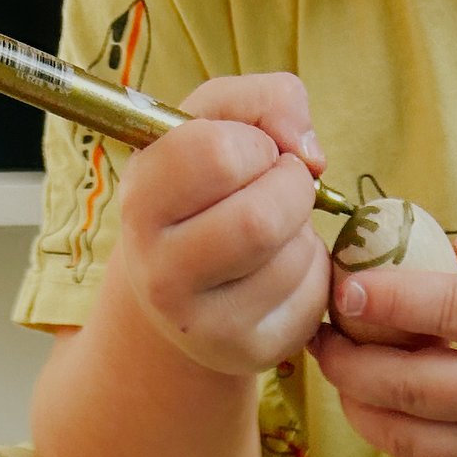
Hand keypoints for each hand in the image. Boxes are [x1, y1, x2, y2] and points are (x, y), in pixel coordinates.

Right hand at [116, 73, 333, 377]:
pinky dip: (315, 270)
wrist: (179, 288)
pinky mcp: (249, 354)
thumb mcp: (214, 123)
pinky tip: (284, 267)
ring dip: (304, 230)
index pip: (216, 155)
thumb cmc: (202, 189)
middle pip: (260, 219)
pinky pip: (313, 298)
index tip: (252, 151)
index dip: (255, 143)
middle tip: (283, 184)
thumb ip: (265, 101)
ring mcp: (203, 326)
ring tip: (277, 229)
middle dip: (292, 187)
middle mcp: (160, 274)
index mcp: (141, 202)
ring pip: (294, 258)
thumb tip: (311, 154)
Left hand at [314, 257, 456, 456]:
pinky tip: (378, 397)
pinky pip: (427, 454)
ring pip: (403, 431)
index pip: (446, 312)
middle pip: (405, 382)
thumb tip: (441, 261)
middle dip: (346, 356)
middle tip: (318, 327)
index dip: (382, 300)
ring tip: (338, 364)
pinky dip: (392, 425)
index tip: (343, 285)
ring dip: (356, 399)